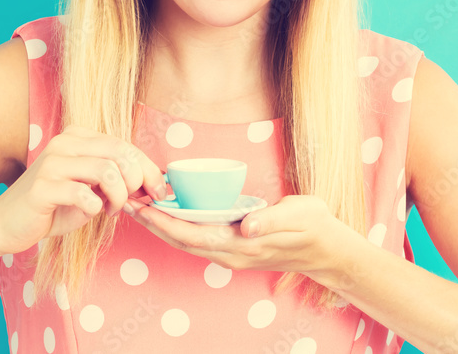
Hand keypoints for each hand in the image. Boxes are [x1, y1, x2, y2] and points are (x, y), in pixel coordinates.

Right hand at [0, 126, 166, 256]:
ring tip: (110, 209)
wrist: (8, 223)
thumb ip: (116, 179)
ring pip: (106, 170)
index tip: (159, 192)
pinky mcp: (42, 187)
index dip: (148, 169)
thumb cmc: (54, 206)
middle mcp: (65, 143)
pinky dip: (95, 208)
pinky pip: (84, 194)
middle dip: (136, 182)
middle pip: (120, 153)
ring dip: (117, 196)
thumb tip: (154, 183)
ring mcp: (52, 162)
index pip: (125, 145)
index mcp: (78, 137)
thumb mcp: (91, 188)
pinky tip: (90, 213)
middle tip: (130, 202)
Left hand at [124, 194, 348, 275]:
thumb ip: (272, 220)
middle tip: (129, 203)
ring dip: (162, 226)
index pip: (192, 235)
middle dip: (153, 224)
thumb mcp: (298, 216)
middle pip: (182, 241)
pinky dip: (179, 226)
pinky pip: (198, 239)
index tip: (142, 207)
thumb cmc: (314, 228)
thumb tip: (246, 225)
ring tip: (141, 207)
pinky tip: (171, 213)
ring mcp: (232, 253)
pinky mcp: (234, 247)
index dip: (164, 222)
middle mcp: (231, 253)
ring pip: (187, 242)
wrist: (328, 250)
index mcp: (241, 245)